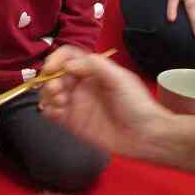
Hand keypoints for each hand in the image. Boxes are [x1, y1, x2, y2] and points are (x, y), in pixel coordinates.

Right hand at [38, 46, 170, 157]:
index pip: (68, 57)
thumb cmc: (137, 104)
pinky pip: (53, 113)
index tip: (51, 68)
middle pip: (55, 75)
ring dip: (48, 95)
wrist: (146, 136)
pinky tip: (56, 113)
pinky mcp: (73, 122)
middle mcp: (82, 84)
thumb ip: (95, 66)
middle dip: (50, 80)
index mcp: (93, 71)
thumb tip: (68, 65)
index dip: (56, 59)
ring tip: (59, 102)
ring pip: (50, 93)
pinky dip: (49, 110)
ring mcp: (76, 103)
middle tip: (57, 90)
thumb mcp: (120, 79)